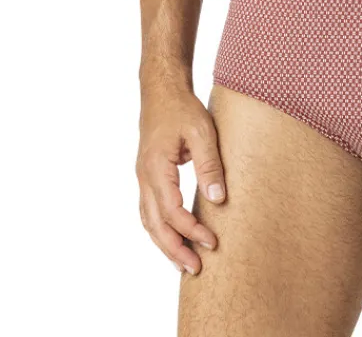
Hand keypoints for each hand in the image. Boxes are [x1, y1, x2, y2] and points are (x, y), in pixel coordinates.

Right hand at [136, 86, 224, 274]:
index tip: (212, 242)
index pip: (172, 210)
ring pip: (149, 221)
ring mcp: (142, 178)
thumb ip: (209, 165)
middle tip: (195, 269)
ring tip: (184, 264)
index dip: (191, 230)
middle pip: (155, 224)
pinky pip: (149, 211)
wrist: (161, 91)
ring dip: (165, 244)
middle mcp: (144, 177)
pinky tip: (172, 240)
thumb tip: (218, 199)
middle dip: (175, 249)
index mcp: (156, 167)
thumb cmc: (182, 108)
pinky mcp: (147, 177)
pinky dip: (159, 229)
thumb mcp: (202, 131)